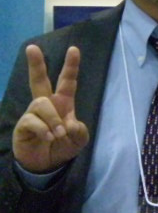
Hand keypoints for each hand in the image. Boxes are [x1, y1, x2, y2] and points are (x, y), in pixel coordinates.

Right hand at [12, 45, 89, 172]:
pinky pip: (32, 120)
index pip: (67, 81)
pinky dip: (44, 130)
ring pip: (41, 103)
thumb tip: (68, 124)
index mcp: (63, 103)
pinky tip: (48, 137)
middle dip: (36, 64)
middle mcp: (46, 104)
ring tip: (57, 134)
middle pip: (39, 80)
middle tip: (31, 48)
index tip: (73, 49)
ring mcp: (33, 113)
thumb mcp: (79, 139)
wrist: (47, 165)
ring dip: (53, 119)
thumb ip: (79, 131)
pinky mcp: (23, 125)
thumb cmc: (63, 146)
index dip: (71, 66)